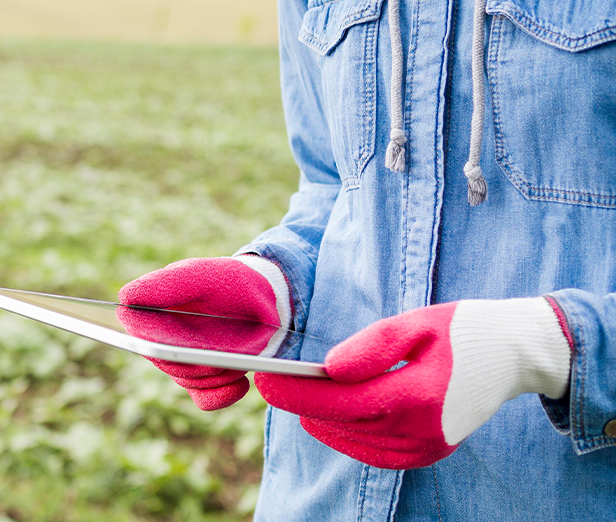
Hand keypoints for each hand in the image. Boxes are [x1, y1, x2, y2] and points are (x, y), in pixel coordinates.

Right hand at [118, 256, 290, 410]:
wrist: (264, 296)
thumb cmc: (226, 281)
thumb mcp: (198, 275)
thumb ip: (163, 284)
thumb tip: (125, 299)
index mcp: (151, 312)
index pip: (137, 333)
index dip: (156, 338)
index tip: (177, 338)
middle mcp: (162, 340)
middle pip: (167, 362)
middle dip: (196, 355)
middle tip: (224, 341)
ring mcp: (184, 363)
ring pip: (188, 380)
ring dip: (216, 369)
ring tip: (240, 353)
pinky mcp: (205, 381)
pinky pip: (205, 399)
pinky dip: (221, 394)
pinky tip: (241, 383)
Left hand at [255, 297, 572, 469]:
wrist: (515, 355)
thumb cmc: (462, 330)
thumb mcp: (416, 323)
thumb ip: (371, 345)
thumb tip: (328, 370)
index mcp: (417, 395)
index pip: (338, 402)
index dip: (295, 394)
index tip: (262, 381)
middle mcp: (420, 431)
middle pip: (339, 422)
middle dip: (300, 403)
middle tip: (271, 383)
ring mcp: (425, 448)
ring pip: (351, 440)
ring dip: (320, 419)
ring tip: (296, 394)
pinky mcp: (427, 454)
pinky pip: (372, 452)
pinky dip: (345, 434)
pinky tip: (330, 414)